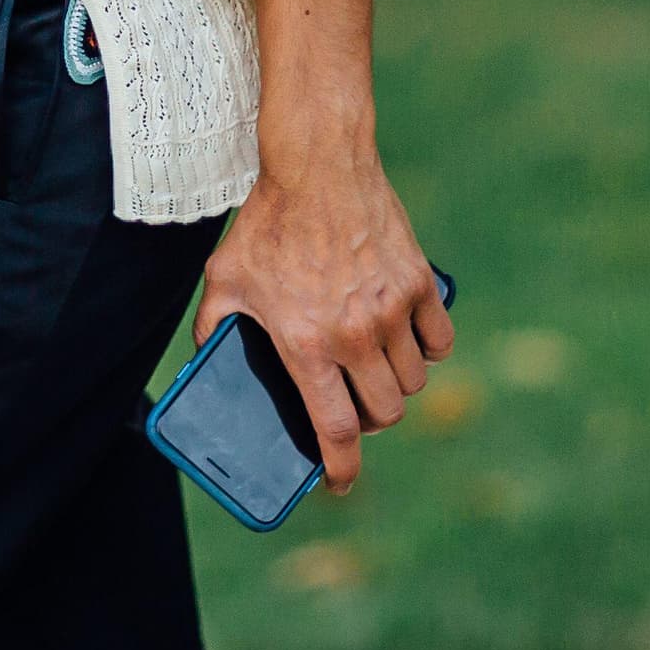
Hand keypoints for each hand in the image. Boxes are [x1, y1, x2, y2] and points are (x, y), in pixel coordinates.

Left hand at [195, 0, 451, 493]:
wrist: (317, 167)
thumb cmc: (267, 224)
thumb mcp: (224, 280)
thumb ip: (215, 327)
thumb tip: (210, 361)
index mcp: (307, 344)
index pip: (336, 430)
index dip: (341, 469)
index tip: (339, 482)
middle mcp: (355, 335)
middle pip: (384, 414)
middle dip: (369, 423)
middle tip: (353, 408)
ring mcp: (393, 310)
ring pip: (414, 382)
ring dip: (396, 387)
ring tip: (375, 372)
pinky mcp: (419, 284)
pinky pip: (439, 341)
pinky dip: (428, 351)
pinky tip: (408, 341)